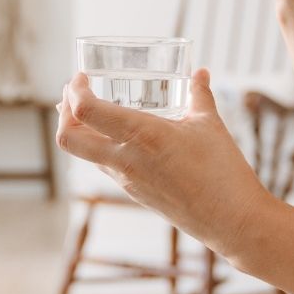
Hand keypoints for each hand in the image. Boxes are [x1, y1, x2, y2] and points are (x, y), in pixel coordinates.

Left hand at [56, 70, 272, 254]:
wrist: (231, 220)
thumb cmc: (223, 170)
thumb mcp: (210, 124)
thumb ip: (200, 94)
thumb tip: (200, 72)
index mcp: (141, 135)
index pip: (86, 112)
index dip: (74, 91)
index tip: (81, 77)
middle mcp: (125, 160)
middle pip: (68, 139)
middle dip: (63, 113)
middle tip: (73, 93)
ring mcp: (127, 180)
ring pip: (84, 155)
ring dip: (78, 131)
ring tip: (89, 112)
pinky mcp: (135, 194)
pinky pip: (105, 167)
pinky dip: (100, 147)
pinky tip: (119, 138)